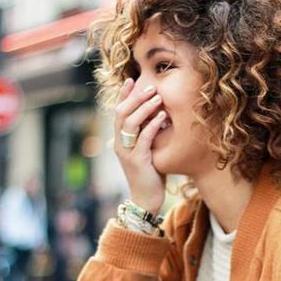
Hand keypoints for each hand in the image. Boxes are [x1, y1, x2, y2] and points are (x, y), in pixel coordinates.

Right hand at [113, 78, 167, 213]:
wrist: (146, 200)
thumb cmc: (149, 175)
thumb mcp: (147, 151)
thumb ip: (147, 135)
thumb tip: (159, 115)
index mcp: (120, 140)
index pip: (118, 112)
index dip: (123, 95)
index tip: (132, 79)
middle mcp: (119, 144)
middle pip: (121, 113)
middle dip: (135, 97)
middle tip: (151, 86)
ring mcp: (126, 152)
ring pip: (130, 123)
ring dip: (144, 108)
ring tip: (158, 97)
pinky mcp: (137, 161)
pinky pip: (143, 138)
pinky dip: (153, 125)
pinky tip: (163, 117)